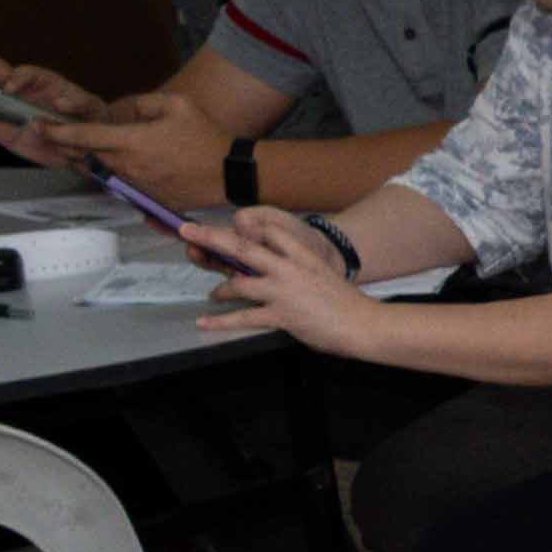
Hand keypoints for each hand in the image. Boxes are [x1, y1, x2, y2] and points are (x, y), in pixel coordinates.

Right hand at [0, 53, 100, 131]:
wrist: (78, 141)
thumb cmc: (86, 118)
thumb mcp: (90, 109)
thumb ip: (78, 102)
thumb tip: (60, 102)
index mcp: (38, 80)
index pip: (22, 72)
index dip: (16, 78)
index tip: (12, 89)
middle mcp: (16, 85)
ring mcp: (1, 100)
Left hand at [57, 91, 228, 205]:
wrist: (232, 173)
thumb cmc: (206, 136)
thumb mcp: (176, 104)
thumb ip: (141, 103)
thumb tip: (123, 110)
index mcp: (131, 141)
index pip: (83, 136)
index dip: (56, 131)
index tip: (37, 125)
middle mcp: (128, 166)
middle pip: (86, 157)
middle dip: (67, 146)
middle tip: (52, 136)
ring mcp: (138, 186)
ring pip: (103, 172)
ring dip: (90, 161)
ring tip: (81, 151)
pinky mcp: (150, 200)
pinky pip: (124, 185)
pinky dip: (116, 175)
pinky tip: (120, 167)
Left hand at [180, 203, 379, 354]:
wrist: (364, 325)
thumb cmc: (347, 304)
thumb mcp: (323, 273)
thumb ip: (300, 269)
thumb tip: (280, 272)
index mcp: (301, 256)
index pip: (269, 232)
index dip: (249, 229)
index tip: (233, 226)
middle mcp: (288, 269)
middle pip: (242, 248)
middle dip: (211, 238)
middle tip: (187, 231)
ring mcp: (283, 292)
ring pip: (239, 284)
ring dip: (220, 289)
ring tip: (212, 295)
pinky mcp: (281, 316)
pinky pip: (243, 317)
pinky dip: (220, 321)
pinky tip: (204, 322)